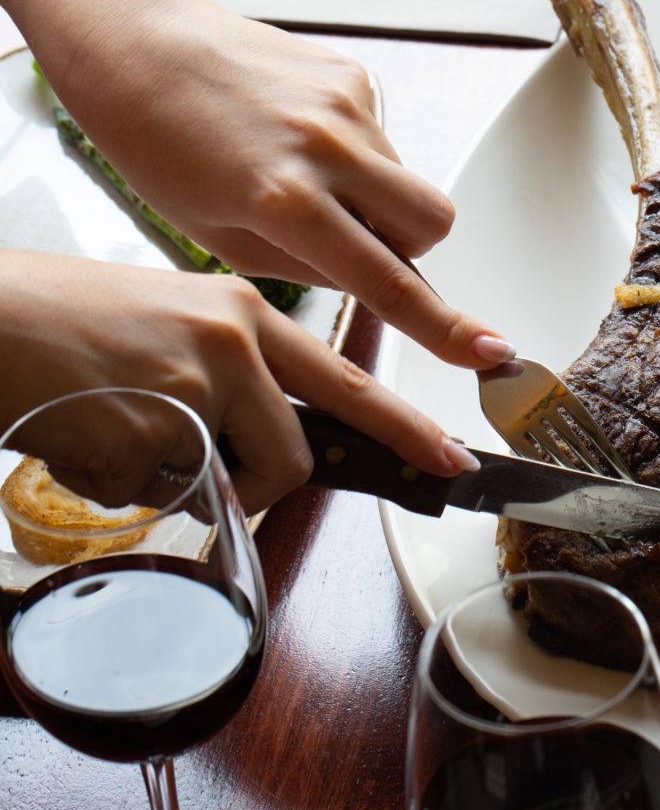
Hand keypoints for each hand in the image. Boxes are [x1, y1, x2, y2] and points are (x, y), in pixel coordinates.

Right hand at [0, 251, 479, 513]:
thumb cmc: (58, 319)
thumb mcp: (168, 318)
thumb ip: (228, 369)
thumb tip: (252, 433)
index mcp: (244, 313)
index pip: (347, 381)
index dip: (405, 429)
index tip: (450, 459)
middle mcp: (233, 344)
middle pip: (292, 459)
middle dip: (254, 486)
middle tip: (216, 482)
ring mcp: (193, 388)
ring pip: (221, 484)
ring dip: (172, 482)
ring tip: (114, 430)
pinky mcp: (147, 430)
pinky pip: (148, 496)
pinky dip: (111, 484)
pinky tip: (76, 434)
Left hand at [40, 0, 514, 369]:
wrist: (135, 42)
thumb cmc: (155, 143)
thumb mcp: (219, 236)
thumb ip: (307, 267)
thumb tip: (371, 277)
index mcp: (284, 200)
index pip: (387, 281)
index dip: (444, 327)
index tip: (489, 351)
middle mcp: (327, 148)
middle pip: (432, 223)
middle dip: (412, 246)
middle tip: (356, 242)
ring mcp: (345, 104)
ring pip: (407, 181)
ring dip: (375, 197)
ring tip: (303, 178)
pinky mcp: (352, 75)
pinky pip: (382, 138)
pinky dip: (355, 154)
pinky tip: (297, 138)